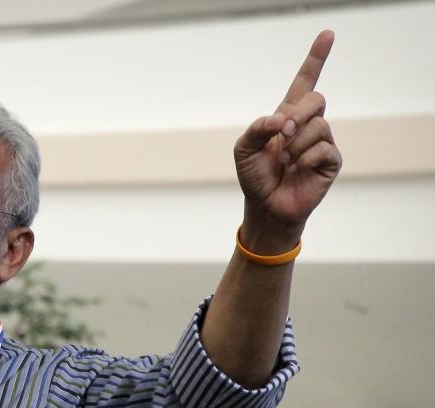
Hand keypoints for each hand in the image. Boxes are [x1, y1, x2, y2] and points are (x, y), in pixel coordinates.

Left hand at [234, 30, 342, 251]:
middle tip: (282, 136)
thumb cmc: (255, 176)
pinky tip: (296, 170)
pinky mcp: (331, 161)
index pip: (305, 81)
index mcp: (287, 115)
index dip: (316, 58)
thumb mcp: (243, 149)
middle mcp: (308, 125)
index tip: (328, 35)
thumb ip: (257, 127)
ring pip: (318, 125)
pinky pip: (324, 148)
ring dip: (295, 145)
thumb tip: (283, 119)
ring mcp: (322, 141)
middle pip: (316, 99)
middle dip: (296, 115)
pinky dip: (305, 159)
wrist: (264, 206)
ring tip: (285, 162)